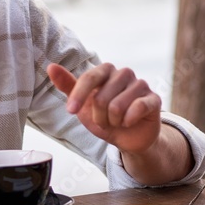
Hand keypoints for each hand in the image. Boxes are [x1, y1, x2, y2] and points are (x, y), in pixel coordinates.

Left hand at [47, 63, 161, 154]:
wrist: (129, 138)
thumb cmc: (105, 118)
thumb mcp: (83, 105)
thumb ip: (68, 86)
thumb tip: (50, 66)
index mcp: (106, 71)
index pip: (89, 77)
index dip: (78, 95)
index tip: (71, 111)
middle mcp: (124, 73)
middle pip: (101, 97)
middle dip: (99, 117)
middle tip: (105, 120)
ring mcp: (141, 84)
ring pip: (117, 106)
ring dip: (113, 122)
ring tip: (118, 121)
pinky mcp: (154, 99)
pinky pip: (136, 108)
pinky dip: (128, 121)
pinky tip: (130, 122)